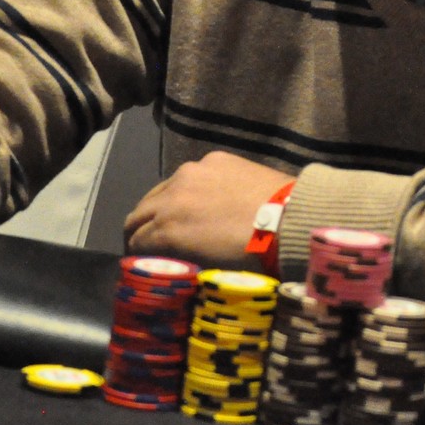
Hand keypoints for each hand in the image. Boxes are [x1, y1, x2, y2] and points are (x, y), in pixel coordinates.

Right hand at [123, 151, 292, 268]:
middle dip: (138, 230)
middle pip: (139, 213)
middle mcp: (171, 195)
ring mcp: (191, 172)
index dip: (136, 254)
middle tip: (146, 243)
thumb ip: (176, 258)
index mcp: (166, 227)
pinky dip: (188, 189)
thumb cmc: (249, 254)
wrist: (288, 218)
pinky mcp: (213, 159)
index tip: (142, 261)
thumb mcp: (204, 266)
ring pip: (161, 190)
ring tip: (172, 218)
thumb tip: (164, 261)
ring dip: (159, 206)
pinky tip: (203, 198)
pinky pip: (190, 176)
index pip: (136, 242)